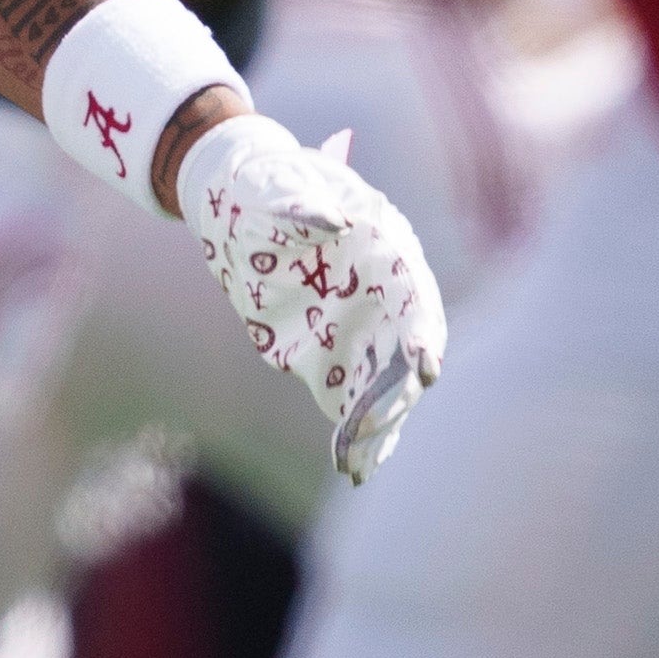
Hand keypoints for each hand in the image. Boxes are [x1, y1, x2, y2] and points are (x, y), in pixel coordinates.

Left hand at [175, 107, 444, 485]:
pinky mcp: (326, 359)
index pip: (415, 299)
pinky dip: (352, 436)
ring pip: (381, 389)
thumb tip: (330, 221)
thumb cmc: (264, 187)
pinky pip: (348, 403)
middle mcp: (382, 300)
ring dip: (375, 427)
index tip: (422, 363)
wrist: (236, 206)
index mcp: (385, 254)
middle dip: (395, 392)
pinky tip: (352, 469)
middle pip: (403, 355)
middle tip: (373, 425)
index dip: (421, 331)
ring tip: (357, 464)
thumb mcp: (276, 188)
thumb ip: (302, 204)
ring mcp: (358, 333)